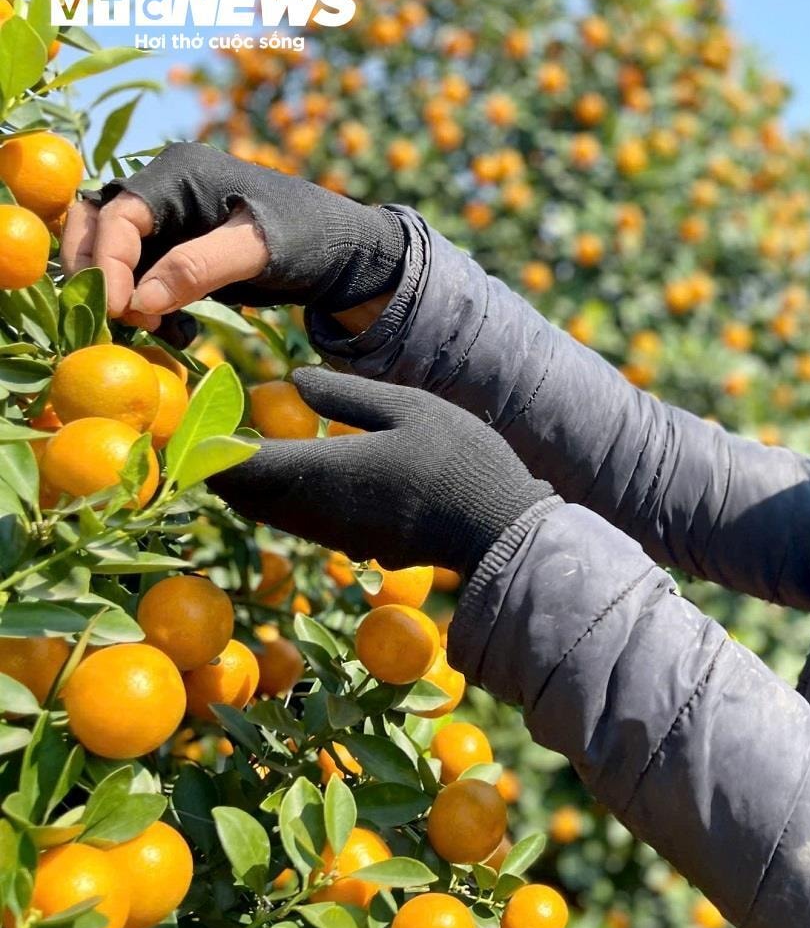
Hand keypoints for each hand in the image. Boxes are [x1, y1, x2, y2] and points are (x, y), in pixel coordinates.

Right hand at [59, 141, 406, 332]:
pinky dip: (144, 302)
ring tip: (153, 327)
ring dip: (120, 291)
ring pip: (112, 252)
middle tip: (124, 319)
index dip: (108, 261)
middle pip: (97, 225)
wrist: (341, 250)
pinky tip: (173, 329)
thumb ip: (200, 268)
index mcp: (179, 172)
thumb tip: (140, 300)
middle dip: (100, 273)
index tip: (119, 308)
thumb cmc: (308, 237)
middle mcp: (164, 189)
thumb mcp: (259, 251)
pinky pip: (139, 274)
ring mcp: (168, 219)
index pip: (119, 214)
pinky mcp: (176, 248)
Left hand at [206, 367, 555, 580]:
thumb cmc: (460, 460)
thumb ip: (344, 394)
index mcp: (324, 470)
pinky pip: (297, 521)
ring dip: (250, 483)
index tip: (193, 416)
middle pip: (245, 494)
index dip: (206, 444)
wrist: (498, 531)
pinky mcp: (354, 546)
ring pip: (269, 511)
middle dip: (219, 465)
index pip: (239, 464)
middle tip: (207, 428)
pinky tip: (292, 472)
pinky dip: (280, 497)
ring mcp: (334, 534)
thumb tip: (293, 381)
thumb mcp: (408, 407)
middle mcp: (317, 510)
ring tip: (239, 447)